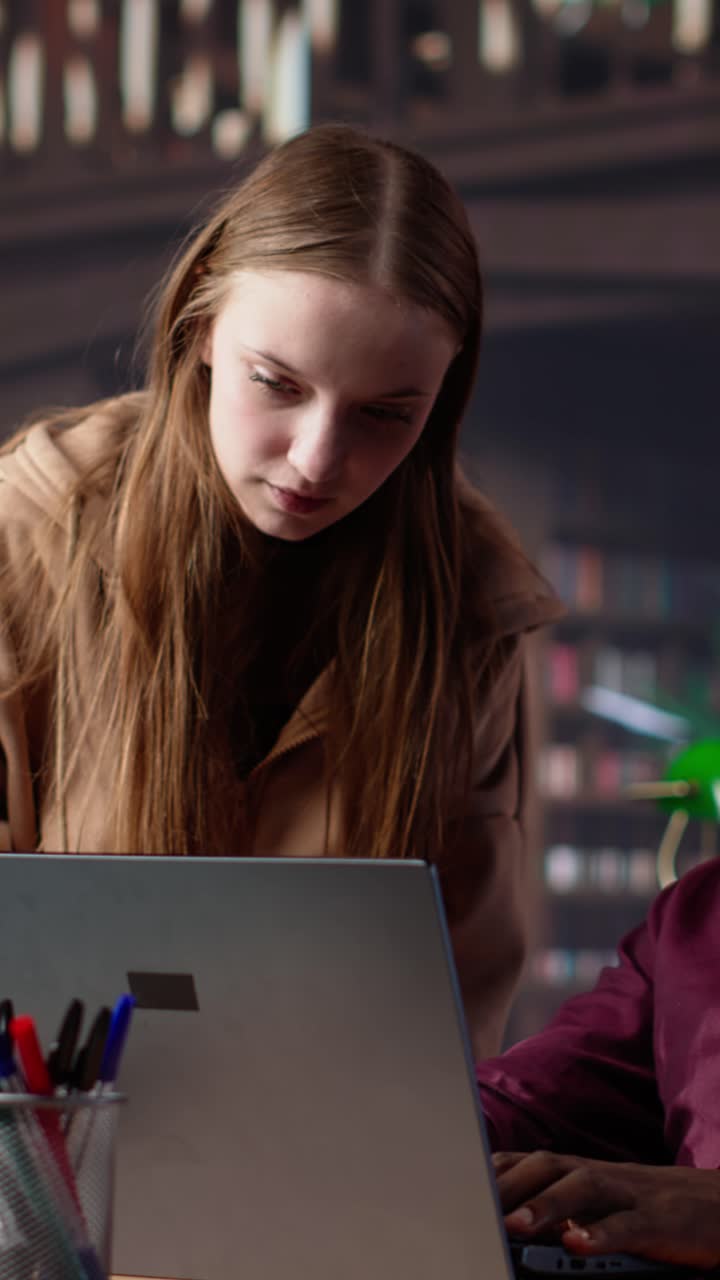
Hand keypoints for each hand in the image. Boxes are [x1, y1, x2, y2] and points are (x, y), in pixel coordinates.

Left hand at [493, 1150, 719, 1269]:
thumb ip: (556, 1212)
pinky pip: (628, 1224)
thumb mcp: (598, 1206)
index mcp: (578, 1172)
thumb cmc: (648, 1210)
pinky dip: (602, 1233)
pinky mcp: (659, 1220)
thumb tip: (506, 1228)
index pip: (525, 1162)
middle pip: (547, 1165)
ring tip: (514, 1227)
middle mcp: (598, 1174)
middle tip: (473, 1211)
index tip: (454, 1186)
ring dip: (545, 1204)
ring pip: (583, 1188)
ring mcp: (629, 1193)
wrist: (718, 1205)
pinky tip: (579, 1244)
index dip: (490, 1171)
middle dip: (508, 1185)